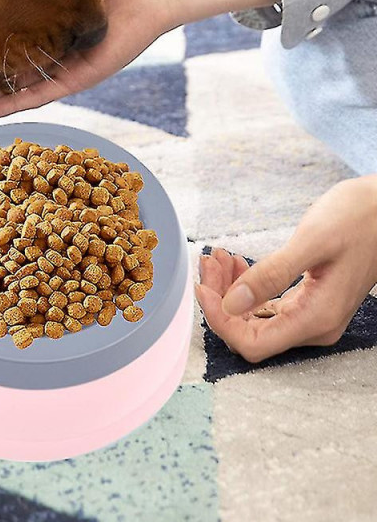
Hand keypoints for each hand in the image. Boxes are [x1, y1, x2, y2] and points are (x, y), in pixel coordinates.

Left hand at [196, 176, 376, 362]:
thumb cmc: (359, 219)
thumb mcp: (311, 242)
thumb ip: (272, 275)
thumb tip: (231, 304)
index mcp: (315, 319)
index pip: (252, 343)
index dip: (220, 321)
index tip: (202, 288)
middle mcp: (313, 325)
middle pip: (249, 330)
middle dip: (221, 298)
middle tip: (208, 262)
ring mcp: (311, 314)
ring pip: (255, 316)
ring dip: (230, 289)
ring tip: (219, 256)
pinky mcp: (309, 299)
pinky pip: (267, 303)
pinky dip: (247, 285)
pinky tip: (237, 263)